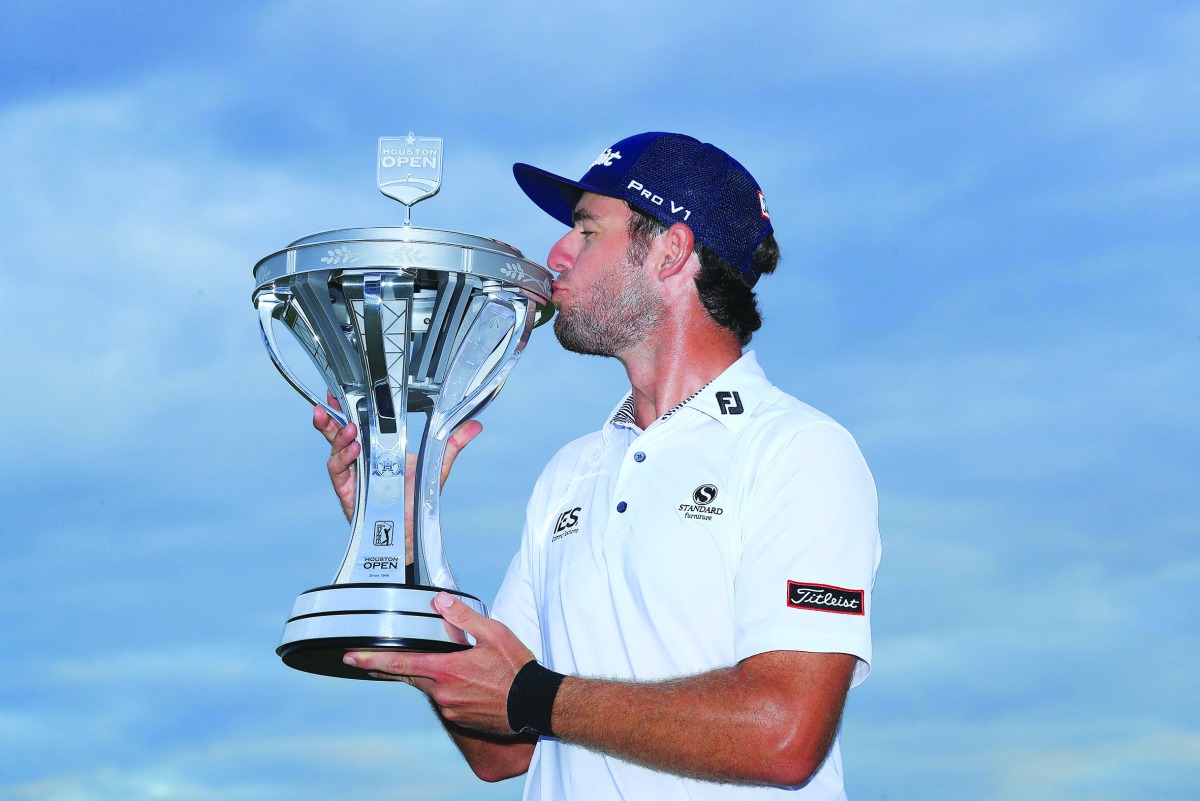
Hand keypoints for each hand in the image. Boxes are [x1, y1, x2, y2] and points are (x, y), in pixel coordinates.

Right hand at [313, 392, 482, 559]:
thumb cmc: (417, 498)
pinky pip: (338, 469)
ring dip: (339, 436)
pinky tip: (354, 450)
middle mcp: (363, 456)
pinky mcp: (347, 488)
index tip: (347, 390)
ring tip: (350, 428)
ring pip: (336, 448)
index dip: (352, 405)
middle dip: (332, 416)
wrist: (409, 529)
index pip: (363, 421)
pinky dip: (343, 458)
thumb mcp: (436, 465)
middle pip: (340, 431)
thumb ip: (452, 444)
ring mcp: (354, 471)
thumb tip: (475, 426)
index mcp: (380, 446)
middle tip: (329, 402)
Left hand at [345, 592, 535, 735]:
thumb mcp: (494, 634)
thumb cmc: (517, 670)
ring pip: (430, 687)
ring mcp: (450, 709)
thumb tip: (441, 601)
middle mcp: (442, 693)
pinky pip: (446, 700)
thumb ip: (464, 617)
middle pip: (409, 676)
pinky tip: (466, 682)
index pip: (401, 664)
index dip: (372, 661)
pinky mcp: (461, 719)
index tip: (352, 658)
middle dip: (390, 667)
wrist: (535, 705)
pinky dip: (448, 688)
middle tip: (369, 659)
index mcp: (446, 670)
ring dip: (431, 675)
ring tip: (452, 666)